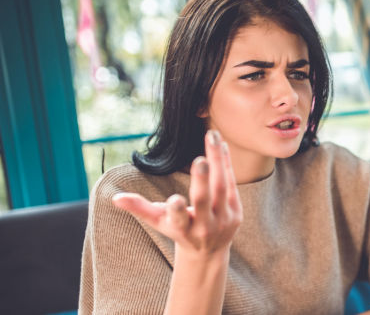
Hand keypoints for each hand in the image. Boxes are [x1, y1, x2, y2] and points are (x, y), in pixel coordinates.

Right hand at [113, 130, 242, 256]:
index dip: (177, 211)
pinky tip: (221, 144)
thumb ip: (140, 208)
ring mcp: (223, 219)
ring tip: (211, 136)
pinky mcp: (237, 212)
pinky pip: (231, 184)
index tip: (174, 199)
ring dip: (218, 161)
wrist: (209, 251)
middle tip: (200, 160)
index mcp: (182, 229)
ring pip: (221, 188)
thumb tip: (116, 198)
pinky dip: (226, 164)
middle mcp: (204, 226)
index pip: (179, 220)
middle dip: (201, 181)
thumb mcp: (159, 222)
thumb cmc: (179, 230)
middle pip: (203, 201)